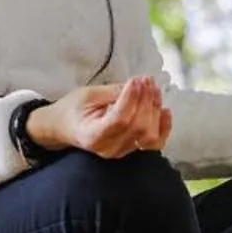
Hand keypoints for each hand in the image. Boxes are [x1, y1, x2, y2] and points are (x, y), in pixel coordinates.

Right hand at [27, 76, 172, 158]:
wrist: (65, 126)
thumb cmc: (73, 109)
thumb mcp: (87, 95)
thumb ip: (113, 92)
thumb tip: (138, 85)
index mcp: (93, 136)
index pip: (120, 119)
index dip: (132, 98)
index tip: (136, 80)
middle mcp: (108, 149)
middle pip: (138, 127)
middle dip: (146, 100)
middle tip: (146, 80)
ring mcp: (121, 152)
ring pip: (149, 135)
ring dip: (155, 110)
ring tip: (153, 89)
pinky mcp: (131, 150)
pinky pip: (154, 144)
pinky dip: (164, 128)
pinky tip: (166, 110)